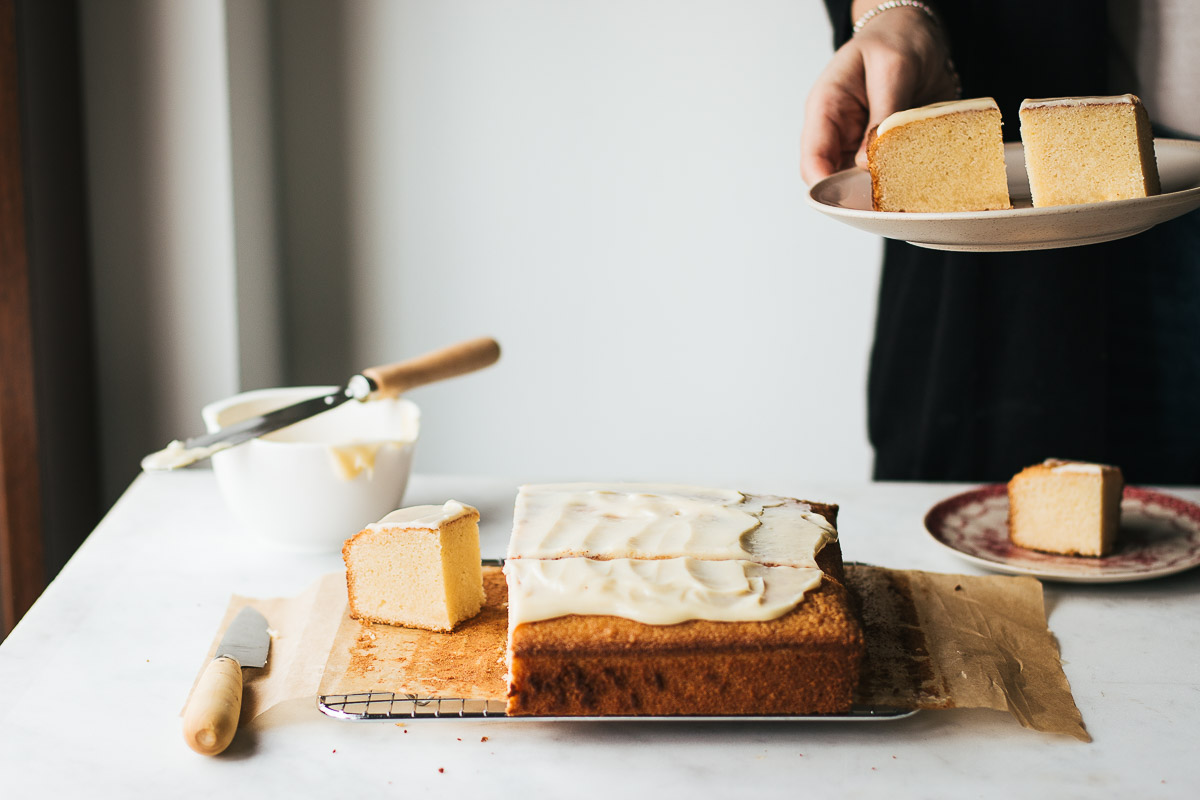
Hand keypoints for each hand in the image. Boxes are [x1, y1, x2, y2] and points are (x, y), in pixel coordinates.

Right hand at [800, 7, 958, 184]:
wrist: (920, 32)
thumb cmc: (895, 39)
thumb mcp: (892, 67)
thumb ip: (881, 113)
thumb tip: (867, 163)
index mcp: (826, 110)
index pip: (813, 161)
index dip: (826, 187)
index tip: (852, 200)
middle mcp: (841, 134)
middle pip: (837, 180)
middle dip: (859, 194)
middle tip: (887, 201)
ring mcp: (864, 144)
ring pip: (864, 183)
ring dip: (885, 191)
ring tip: (908, 193)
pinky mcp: (888, 149)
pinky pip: (892, 174)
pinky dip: (906, 181)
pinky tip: (922, 181)